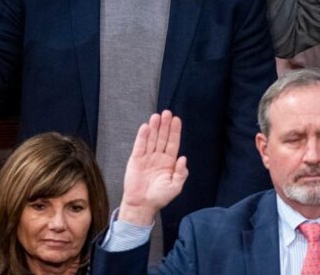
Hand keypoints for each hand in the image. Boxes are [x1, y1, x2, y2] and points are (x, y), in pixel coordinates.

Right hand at [119, 110, 188, 225]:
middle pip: (162, 137)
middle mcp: (158, 157)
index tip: (177, 120)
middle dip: (165, 125)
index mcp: (169, 162)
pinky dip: (142, 136)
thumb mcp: (175, 187)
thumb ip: (181, 173)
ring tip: (156, 116)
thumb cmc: (159, 197)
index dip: (174, 131)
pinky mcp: (136, 159)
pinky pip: (140, 146)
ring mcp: (147, 157)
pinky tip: (146, 127)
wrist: (141, 205)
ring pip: (151, 139)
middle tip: (167, 113)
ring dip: (154, 128)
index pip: (173, 143)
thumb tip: (183, 158)